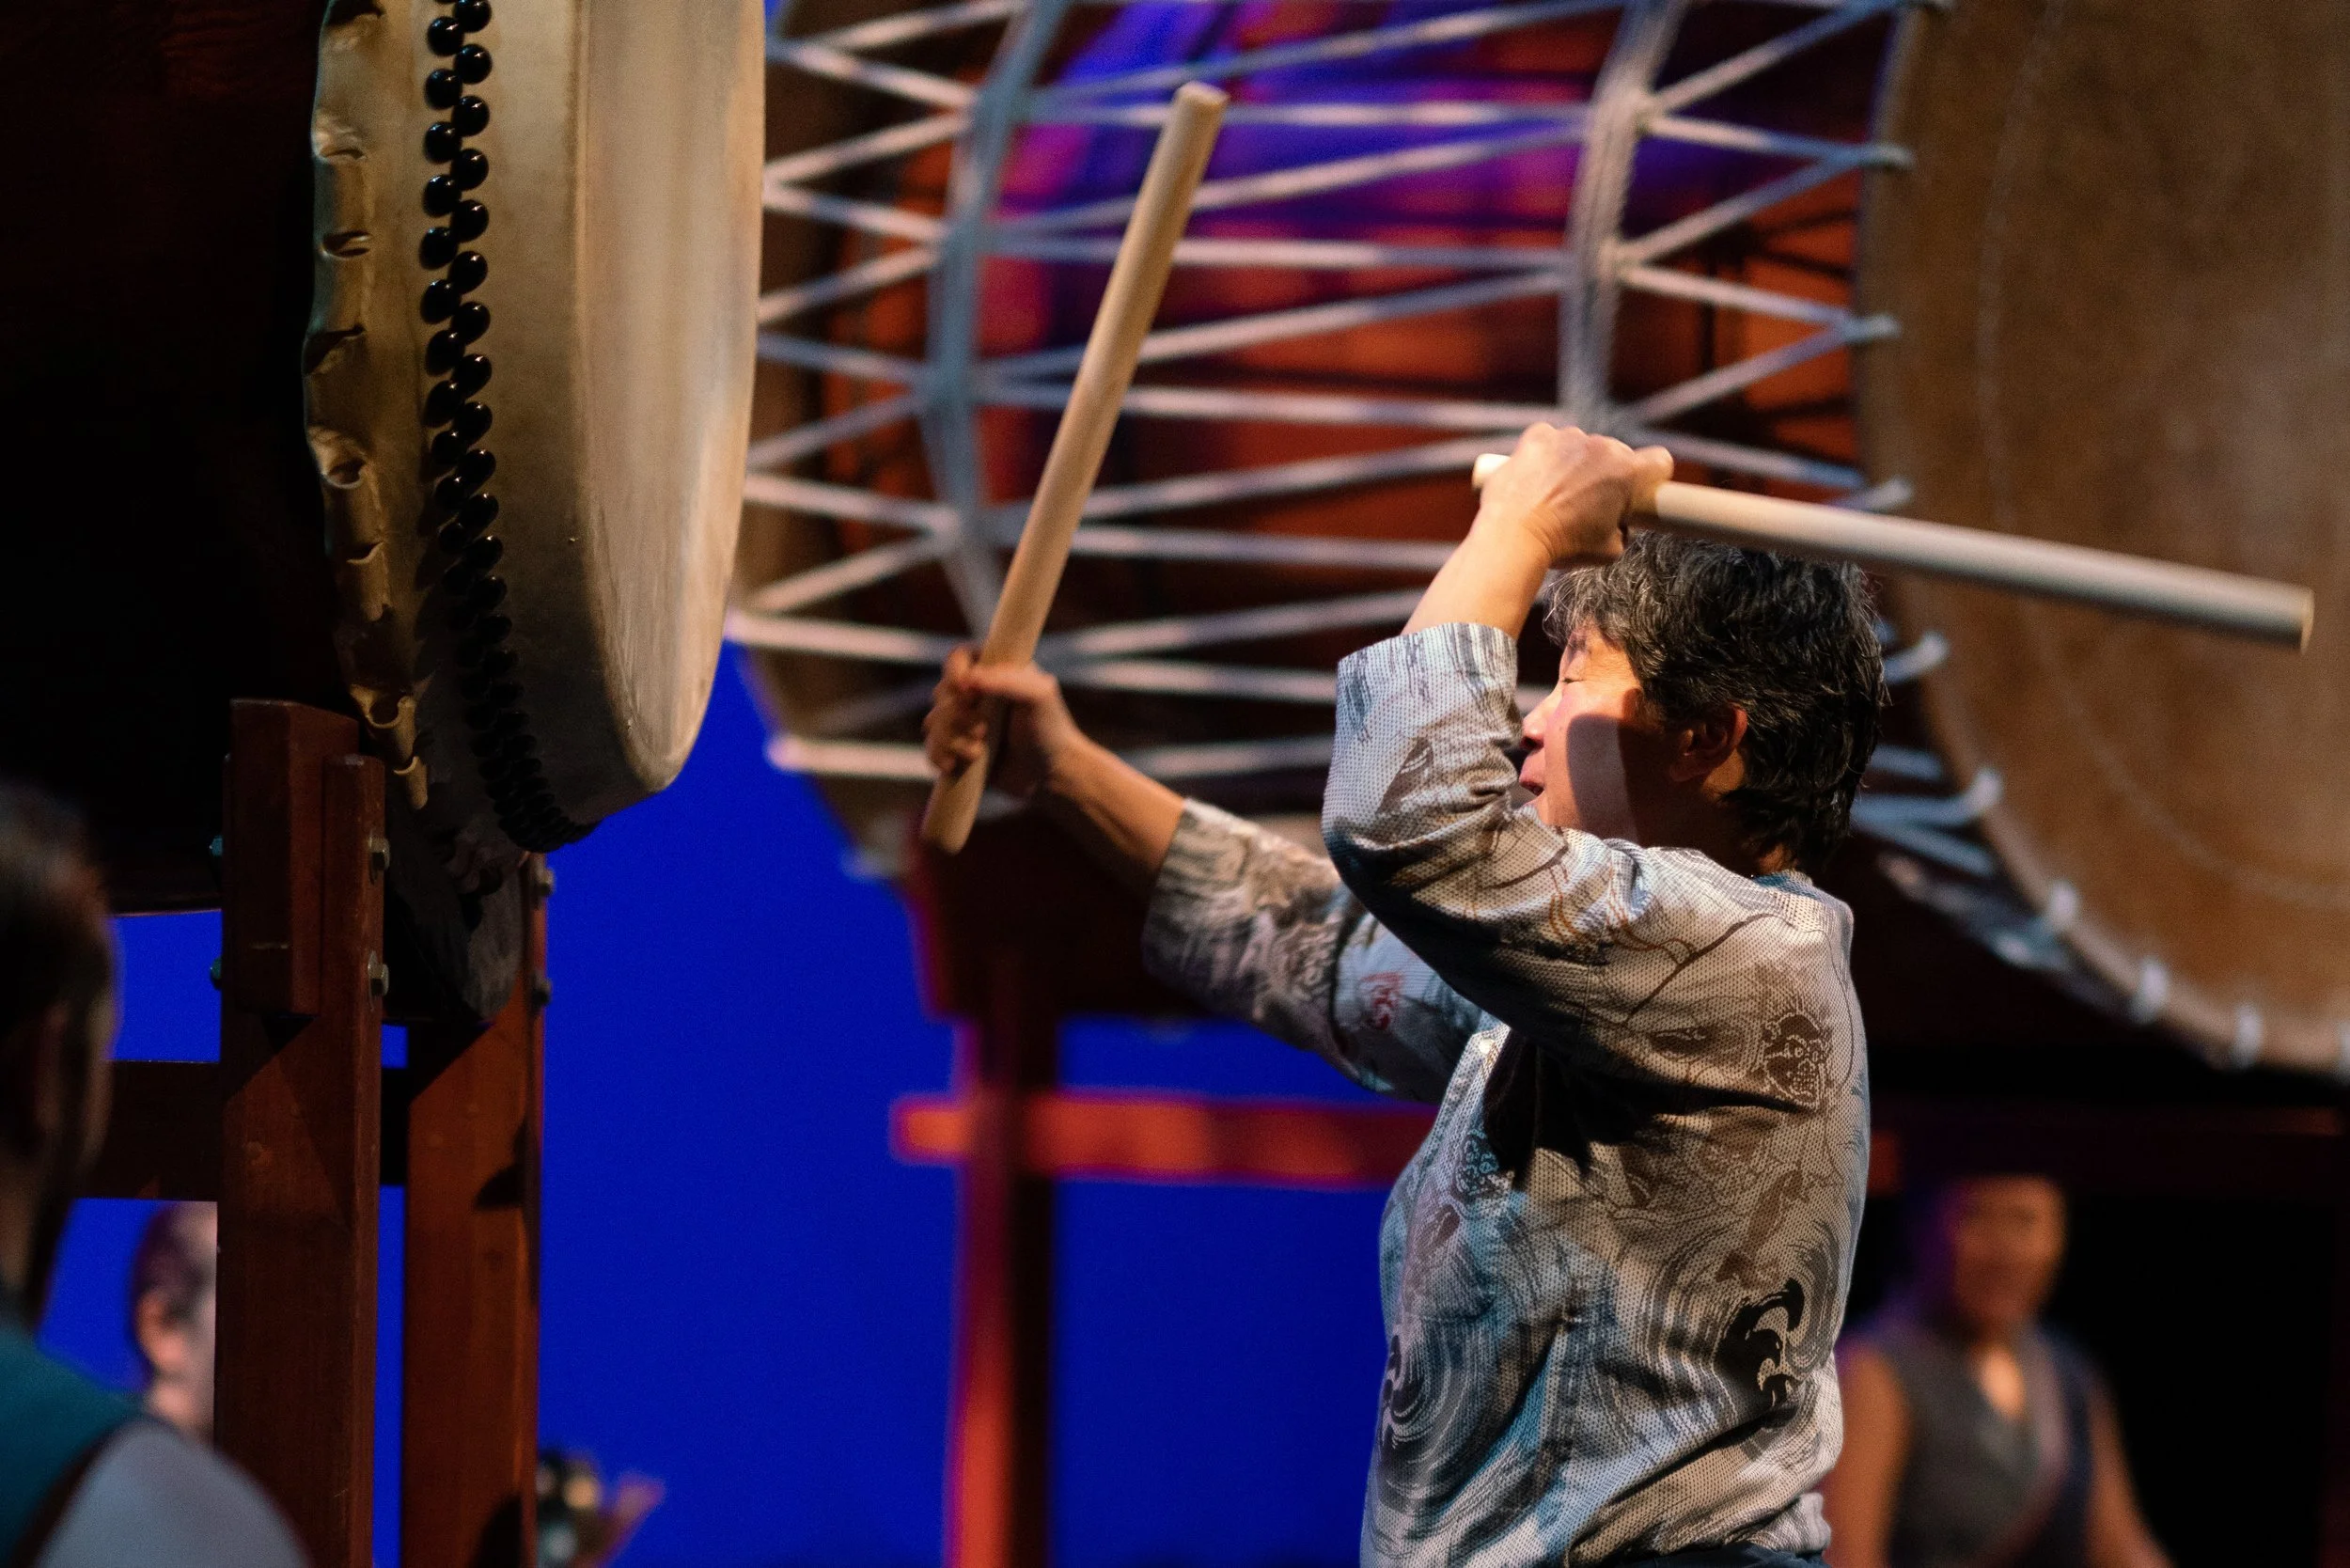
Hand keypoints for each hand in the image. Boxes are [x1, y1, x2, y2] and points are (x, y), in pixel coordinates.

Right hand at [922, 646, 1087, 799]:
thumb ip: (1007, 681)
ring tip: (977, 754)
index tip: (967, 693)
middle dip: (958, 716)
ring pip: (933, 722)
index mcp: (993, 669)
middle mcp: (975, 692)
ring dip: (950, 739)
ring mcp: (963, 721)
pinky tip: (953, 766)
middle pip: (941, 692)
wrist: (1050, 773)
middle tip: (984, 731)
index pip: (958, 657)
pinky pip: (931, 747)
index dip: (954, 673)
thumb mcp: (1038, 696)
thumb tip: (969, 680)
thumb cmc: (1050, 729)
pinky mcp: (957, 747)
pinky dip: (938, 755)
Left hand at [1474, 423, 1672, 568]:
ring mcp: (1569, 438)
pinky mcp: (1538, 436)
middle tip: (1588, 504)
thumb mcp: (1610, 551)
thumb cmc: (1562, 546)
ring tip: (1556, 494)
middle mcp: (1602, 448)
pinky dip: (1547, 453)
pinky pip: (1551, 439)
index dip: (1653, 477)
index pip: (1661, 462)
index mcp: (1627, 473)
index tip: (1640, 490)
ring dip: (1576, 463)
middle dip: (1608, 475)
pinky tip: (1538, 477)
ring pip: (1583, 446)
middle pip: (1617, 454)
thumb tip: (1619, 524)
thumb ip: (1624, 530)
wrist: (1514, 537)